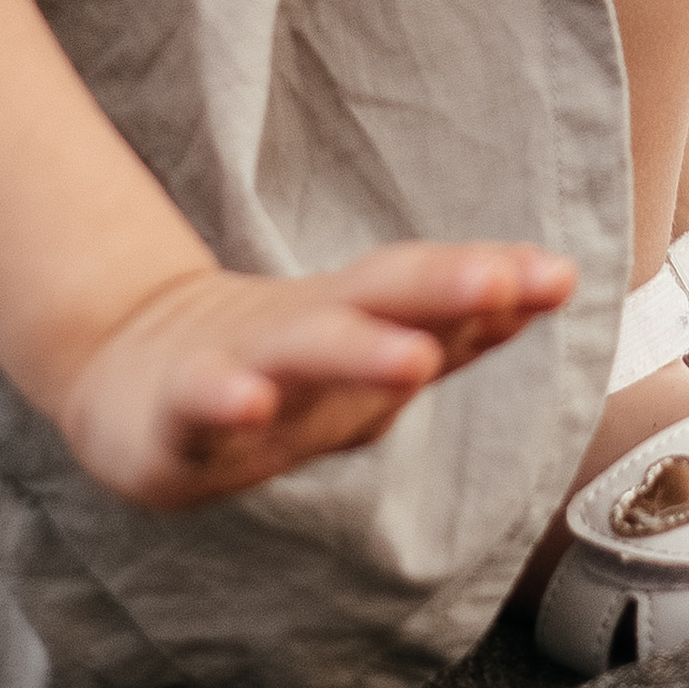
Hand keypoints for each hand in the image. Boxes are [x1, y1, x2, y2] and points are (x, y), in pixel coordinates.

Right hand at [53, 240, 576, 512]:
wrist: (131, 375)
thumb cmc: (270, 367)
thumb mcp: (363, 353)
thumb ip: (450, 326)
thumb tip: (551, 283)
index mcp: (358, 325)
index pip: (435, 300)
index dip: (494, 289)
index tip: (558, 277)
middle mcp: (308, 332)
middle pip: (381, 301)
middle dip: (443, 290)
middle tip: (505, 280)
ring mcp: (243, 364)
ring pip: (306, 351)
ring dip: (360, 350)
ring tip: (413, 358)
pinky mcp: (176, 410)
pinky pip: (203, 403)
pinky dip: (227, 399)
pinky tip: (251, 401)